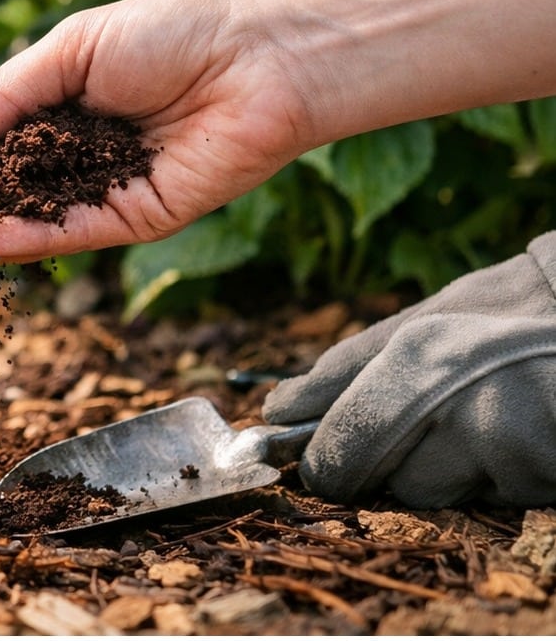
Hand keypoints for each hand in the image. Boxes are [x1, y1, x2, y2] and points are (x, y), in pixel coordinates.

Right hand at [0, 0, 317, 270]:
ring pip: (18, 227)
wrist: (261, 53)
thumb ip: (2, 98)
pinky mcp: (135, 217)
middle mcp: (63, 160)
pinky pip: (72, 234)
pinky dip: (27, 240)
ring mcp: (96, 193)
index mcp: (43, 114)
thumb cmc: (171, 31)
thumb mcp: (69, 50)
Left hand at [264, 232, 555, 507]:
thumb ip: (344, 370)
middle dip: (375, 465)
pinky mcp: (546, 476)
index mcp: (419, 362)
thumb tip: (279, 410)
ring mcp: (511, 449)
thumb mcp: (418, 322)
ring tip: (468, 418)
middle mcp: (462, 410)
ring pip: (434, 493)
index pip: (344, 445)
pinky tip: (508, 431)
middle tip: (392, 434)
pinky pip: (491, 495)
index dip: (323, 462)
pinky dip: (488, 474)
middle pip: (384, 480)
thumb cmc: (499, 311)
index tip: (318, 461)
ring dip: (436, 468)